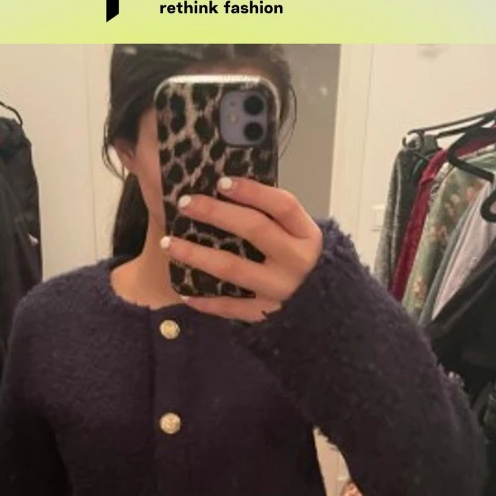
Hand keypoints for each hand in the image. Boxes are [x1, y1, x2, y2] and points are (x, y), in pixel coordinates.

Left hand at [160, 176, 322, 321]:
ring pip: (233, 268)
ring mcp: (280, 289)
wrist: (325, 308)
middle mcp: (296, 261)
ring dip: (197, 254)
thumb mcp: (299, 235)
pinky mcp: (267, 313)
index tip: (221, 182)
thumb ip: (273, 217)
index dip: (253, 191)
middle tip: (186, 203)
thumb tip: (227, 189)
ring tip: (170, 243)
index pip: (283, 205)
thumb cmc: (302, 261)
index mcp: (307, 235)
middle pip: (255, 229)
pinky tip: (184, 291)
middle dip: (216, 213)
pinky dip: (206, 301)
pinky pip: (230, 307)